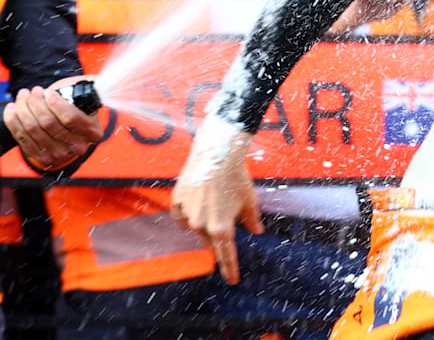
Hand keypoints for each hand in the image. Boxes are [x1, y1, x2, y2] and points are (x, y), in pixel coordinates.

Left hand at [2, 77, 102, 170]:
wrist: (69, 133)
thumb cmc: (76, 111)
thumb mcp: (84, 100)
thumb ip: (81, 91)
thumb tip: (75, 83)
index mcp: (92, 131)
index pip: (70, 117)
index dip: (55, 103)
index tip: (48, 92)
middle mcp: (77, 146)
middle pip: (48, 122)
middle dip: (36, 102)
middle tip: (33, 91)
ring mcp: (59, 154)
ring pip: (33, 128)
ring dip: (23, 108)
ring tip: (23, 96)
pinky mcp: (42, 158)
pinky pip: (22, 137)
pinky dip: (13, 120)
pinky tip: (12, 109)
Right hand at [170, 115, 260, 283]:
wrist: (216, 152)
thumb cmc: (236, 176)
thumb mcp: (249, 199)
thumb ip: (251, 219)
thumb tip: (257, 231)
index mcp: (222, 228)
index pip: (226, 255)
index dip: (229, 269)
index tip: (232, 280)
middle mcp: (202, 225)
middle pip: (210, 241)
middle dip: (218, 237)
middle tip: (223, 218)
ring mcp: (187, 214)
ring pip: (195, 227)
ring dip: (203, 222)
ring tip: (212, 200)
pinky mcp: (177, 201)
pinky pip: (180, 215)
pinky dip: (187, 213)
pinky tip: (194, 201)